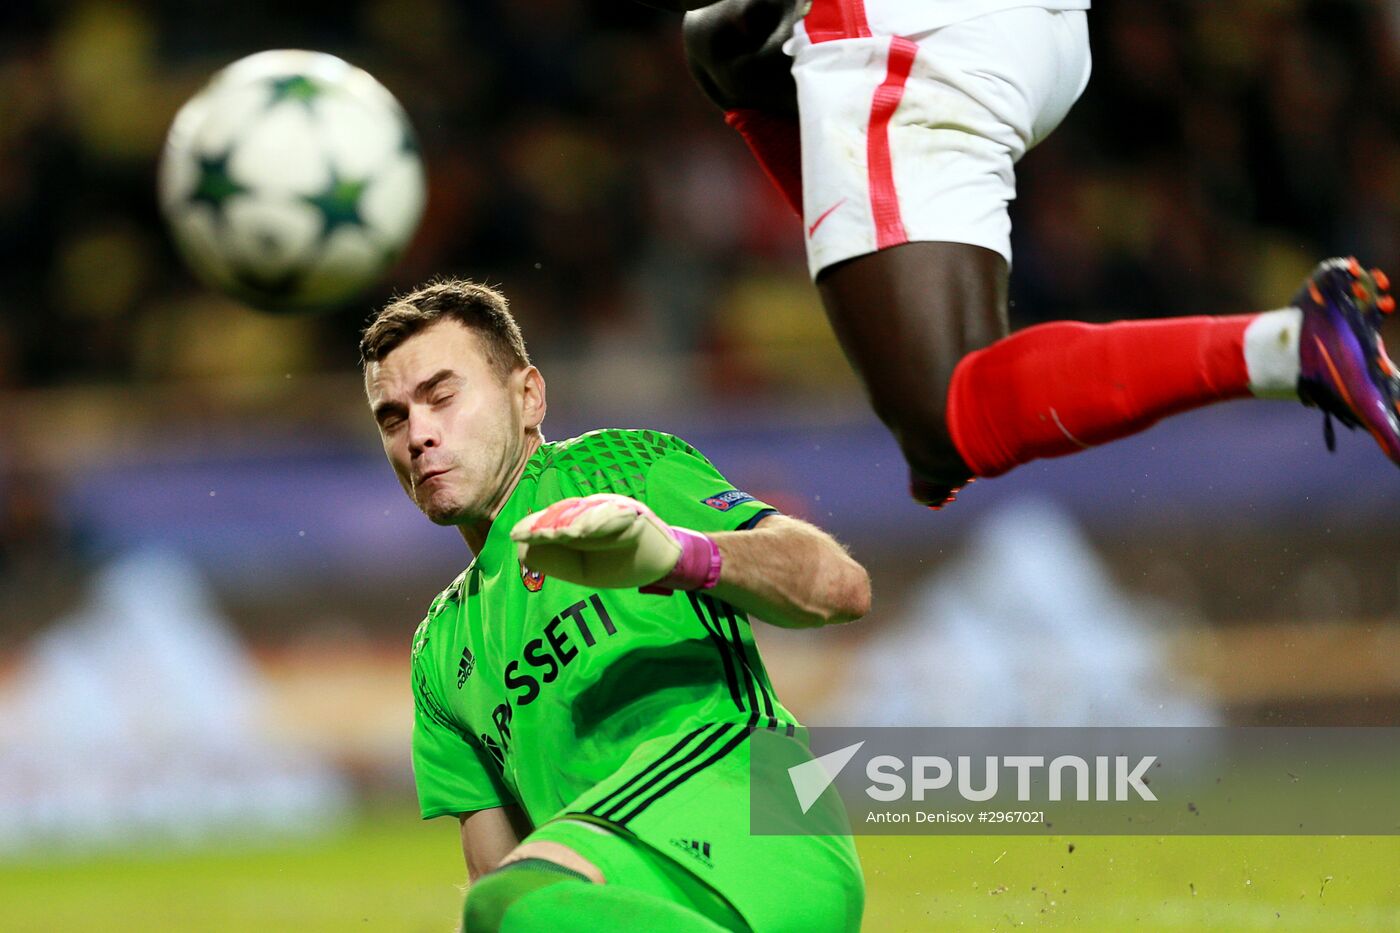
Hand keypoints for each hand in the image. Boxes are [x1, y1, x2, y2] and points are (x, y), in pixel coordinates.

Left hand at [509, 494, 720, 592]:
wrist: (662, 564)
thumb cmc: (620, 564)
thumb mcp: (582, 569)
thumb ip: (555, 560)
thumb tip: (523, 551)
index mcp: (579, 521)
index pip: (553, 521)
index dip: (535, 527)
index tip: (515, 536)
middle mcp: (594, 510)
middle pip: (567, 513)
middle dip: (546, 523)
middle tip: (527, 533)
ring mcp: (614, 509)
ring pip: (587, 513)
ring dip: (569, 522)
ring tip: (553, 532)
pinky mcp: (634, 514)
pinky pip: (615, 516)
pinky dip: (600, 522)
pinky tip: (583, 531)